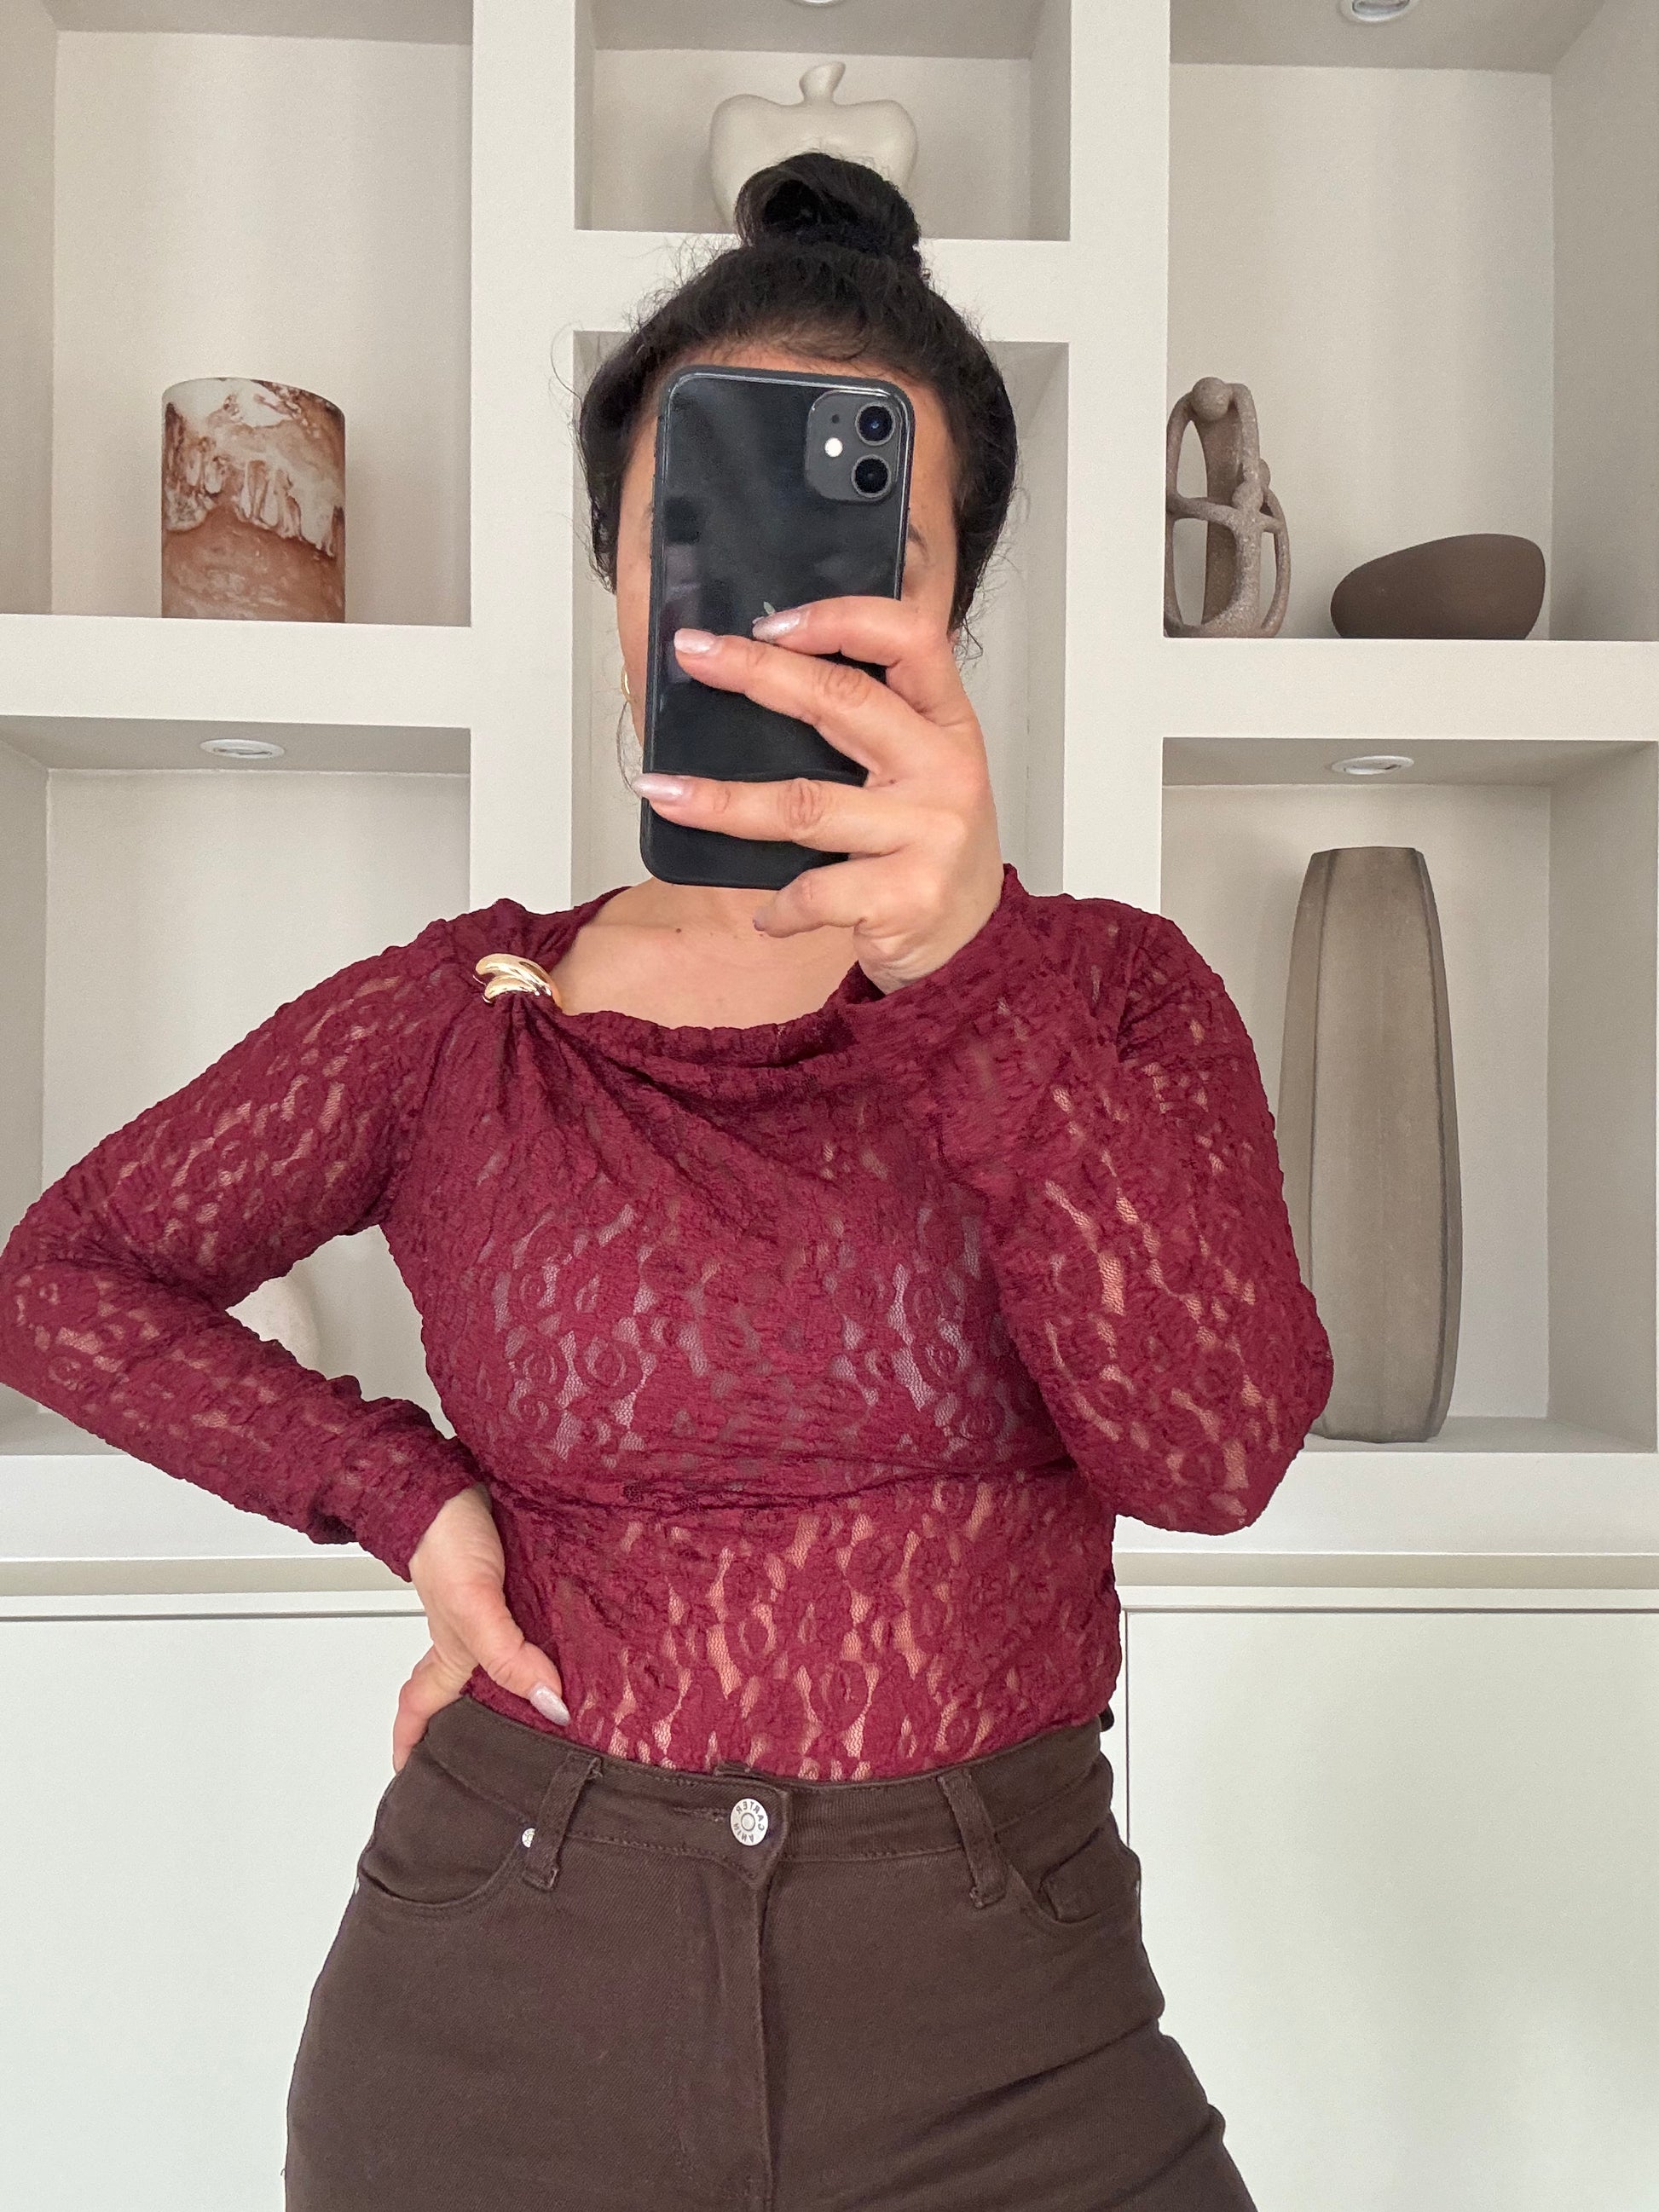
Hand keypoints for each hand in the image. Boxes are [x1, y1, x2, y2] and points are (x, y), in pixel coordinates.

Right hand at [394, 1483, 569, 1771]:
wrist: (454, 1481)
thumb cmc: (443, 1541)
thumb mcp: (473, 1608)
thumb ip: (508, 1657)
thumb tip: (549, 1703)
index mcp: (450, 1652)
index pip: (424, 1709)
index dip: (415, 1745)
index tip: (413, 1780)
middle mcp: (474, 1634)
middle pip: (474, 1689)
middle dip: (485, 1723)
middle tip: (513, 1754)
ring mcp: (498, 1605)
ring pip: (512, 1654)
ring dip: (532, 1676)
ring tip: (566, 1703)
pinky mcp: (522, 1578)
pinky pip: (538, 1618)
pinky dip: (556, 1632)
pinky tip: (584, 1640)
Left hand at [631, 597, 1003, 992]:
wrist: (971, 945)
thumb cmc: (926, 847)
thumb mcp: (920, 771)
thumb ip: (869, 725)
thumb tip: (759, 672)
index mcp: (947, 723)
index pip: (908, 639)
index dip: (839, 618)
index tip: (768, 622)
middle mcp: (946, 769)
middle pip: (843, 701)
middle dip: (756, 673)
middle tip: (693, 656)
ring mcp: (930, 834)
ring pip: (804, 804)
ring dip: (722, 801)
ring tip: (662, 792)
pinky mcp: (906, 898)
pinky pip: (814, 892)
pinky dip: (777, 908)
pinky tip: (765, 917)